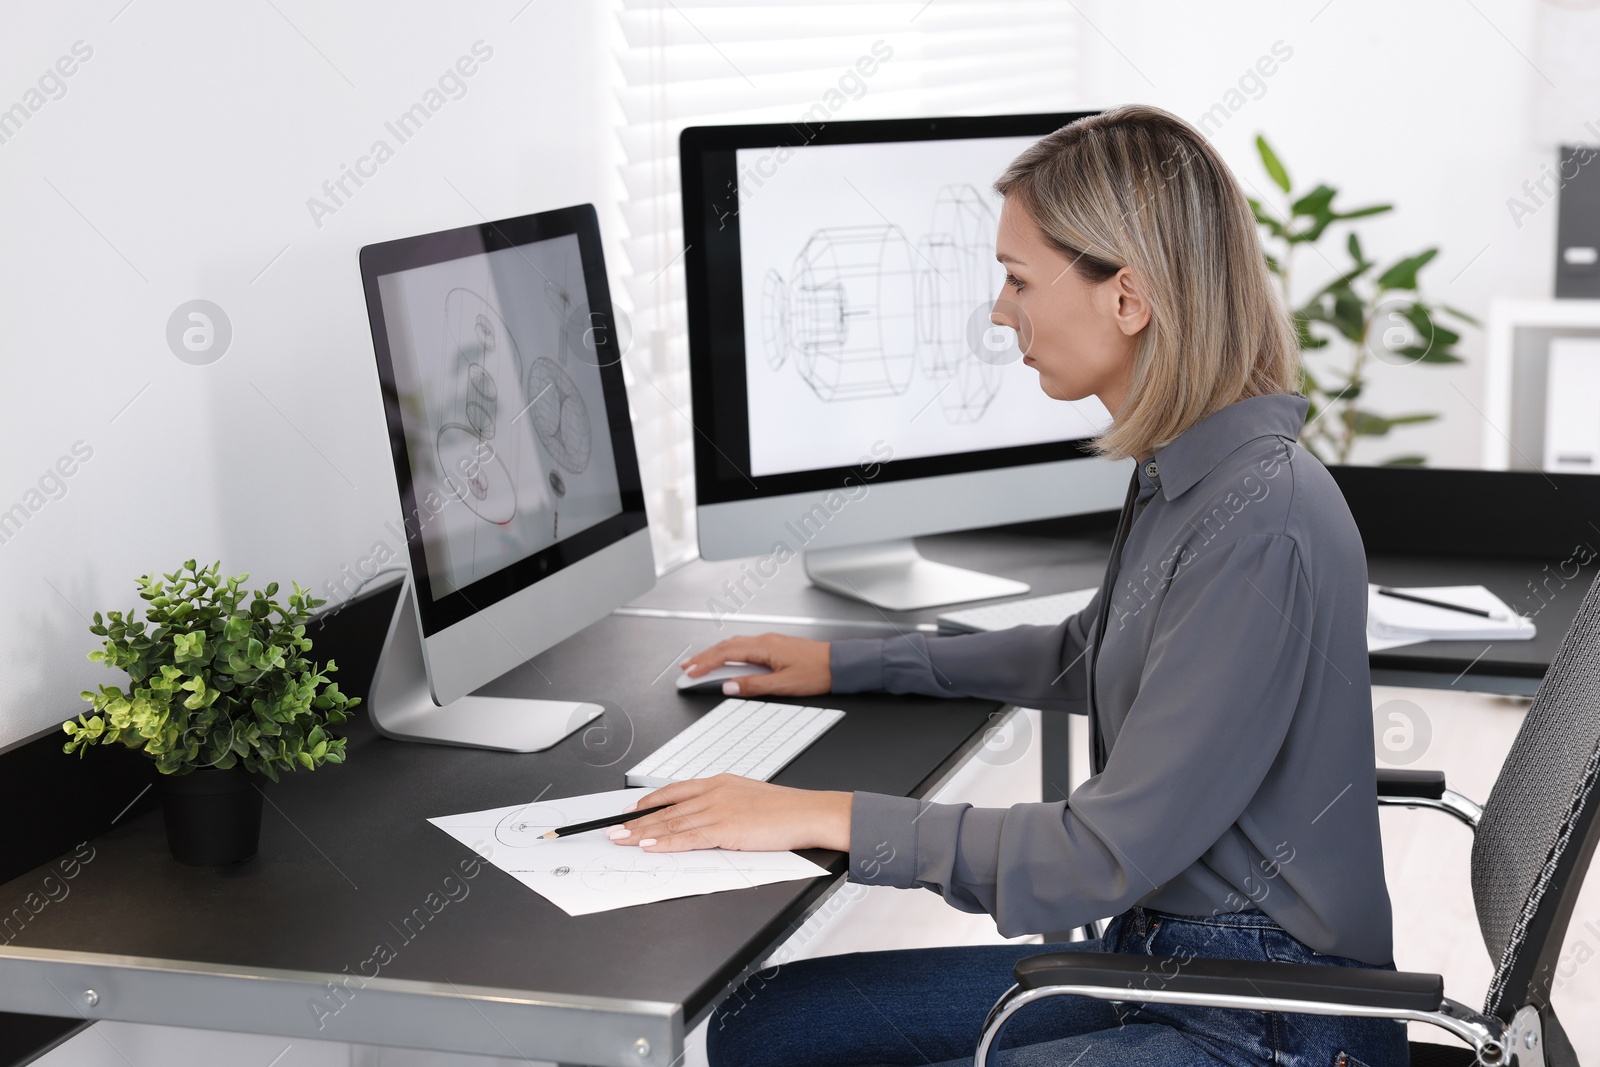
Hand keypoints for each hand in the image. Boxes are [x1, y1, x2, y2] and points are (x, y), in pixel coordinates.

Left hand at [606, 774, 851, 852]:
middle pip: (666, 809)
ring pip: (671, 823)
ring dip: (641, 833)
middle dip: (636, 820)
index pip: (674, 791)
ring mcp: (718, 809)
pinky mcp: (725, 828)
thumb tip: (705, 820)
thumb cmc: (785, 809)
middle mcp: (714, 792)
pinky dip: (664, 843)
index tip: (629, 809)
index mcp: (719, 783)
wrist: (808, 812)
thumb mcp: (748, 799)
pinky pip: (686, 838)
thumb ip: (724, 805)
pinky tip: (647, 846)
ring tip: (620, 839)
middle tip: (613, 829)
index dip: (648, 802)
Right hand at [681, 633, 830, 696]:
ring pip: (733, 645)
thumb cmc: (817, 672)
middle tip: (686, 668)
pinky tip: (725, 661)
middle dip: (702, 657)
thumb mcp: (782, 685)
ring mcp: (769, 642)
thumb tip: (727, 686)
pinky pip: (744, 647)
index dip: (704, 664)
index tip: (689, 673)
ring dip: (714, 654)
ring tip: (699, 665)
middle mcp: (764, 640)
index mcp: (764, 647)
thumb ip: (753, 685)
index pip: (725, 654)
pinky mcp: (774, 647)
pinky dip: (728, 654)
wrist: (839, 664)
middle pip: (725, 646)